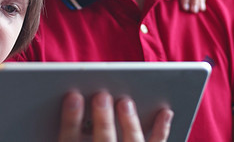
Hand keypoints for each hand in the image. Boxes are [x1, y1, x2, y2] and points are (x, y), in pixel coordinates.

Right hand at [58, 91, 172, 141]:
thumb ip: (73, 133)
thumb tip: (74, 103)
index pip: (69, 141)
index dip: (71, 120)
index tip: (74, 97)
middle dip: (103, 119)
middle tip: (102, 97)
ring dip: (129, 123)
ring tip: (125, 103)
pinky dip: (161, 130)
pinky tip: (164, 113)